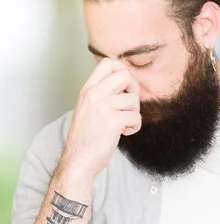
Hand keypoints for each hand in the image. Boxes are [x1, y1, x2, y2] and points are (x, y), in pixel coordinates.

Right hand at [61, 58, 140, 178]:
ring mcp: (102, 107)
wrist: (78, 160)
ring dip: (134, 113)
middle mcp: (93, 94)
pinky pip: (136, 117)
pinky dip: (134, 126)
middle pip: (125, 74)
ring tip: (123, 123)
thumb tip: (127, 81)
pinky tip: (123, 132)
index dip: (122, 71)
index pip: (108, 63)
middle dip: (134, 89)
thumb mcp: (88, 107)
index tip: (124, 87)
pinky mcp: (112, 121)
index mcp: (87, 89)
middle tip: (129, 104)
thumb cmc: (87, 136)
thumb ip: (103, 93)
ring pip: (134, 99)